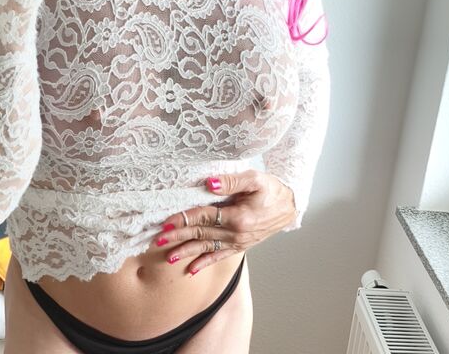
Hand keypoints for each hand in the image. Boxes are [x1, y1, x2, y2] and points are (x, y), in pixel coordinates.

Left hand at [150, 170, 295, 275]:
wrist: (290, 206)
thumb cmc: (272, 190)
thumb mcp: (255, 179)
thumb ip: (232, 181)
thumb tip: (210, 183)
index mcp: (238, 216)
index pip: (204, 217)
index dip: (184, 219)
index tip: (166, 222)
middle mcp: (236, 233)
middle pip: (201, 234)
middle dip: (178, 237)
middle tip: (158, 240)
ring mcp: (238, 242)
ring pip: (207, 247)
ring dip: (187, 252)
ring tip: (169, 257)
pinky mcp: (240, 246)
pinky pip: (219, 256)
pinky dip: (205, 263)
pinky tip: (191, 270)